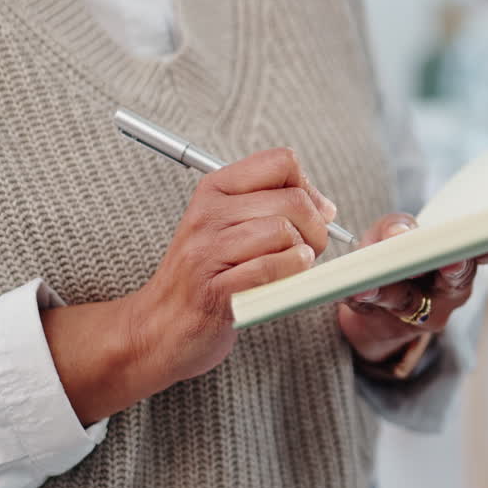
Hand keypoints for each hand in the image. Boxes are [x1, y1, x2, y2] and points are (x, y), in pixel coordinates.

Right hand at [44, 148, 337, 423]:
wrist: (161, 326)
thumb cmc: (208, 276)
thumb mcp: (234, 228)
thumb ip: (275, 209)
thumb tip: (326, 208)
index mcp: (217, 189)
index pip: (280, 162)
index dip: (309, 188)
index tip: (312, 215)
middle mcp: (209, 213)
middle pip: (291, 200)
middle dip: (316, 228)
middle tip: (311, 249)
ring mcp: (207, 250)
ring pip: (282, 231)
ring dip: (303, 254)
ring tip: (295, 268)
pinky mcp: (212, 288)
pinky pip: (268, 268)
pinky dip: (289, 274)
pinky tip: (286, 281)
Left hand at [337, 213, 487, 363]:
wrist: (368, 300)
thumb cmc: (393, 255)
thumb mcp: (396, 232)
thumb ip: (399, 226)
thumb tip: (403, 233)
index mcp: (462, 261)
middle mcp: (448, 290)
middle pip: (454, 278)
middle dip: (456, 268)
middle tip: (456, 261)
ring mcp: (418, 312)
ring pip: (407, 298)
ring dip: (391, 287)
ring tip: (377, 280)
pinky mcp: (382, 321)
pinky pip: (370, 307)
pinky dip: (361, 296)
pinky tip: (352, 290)